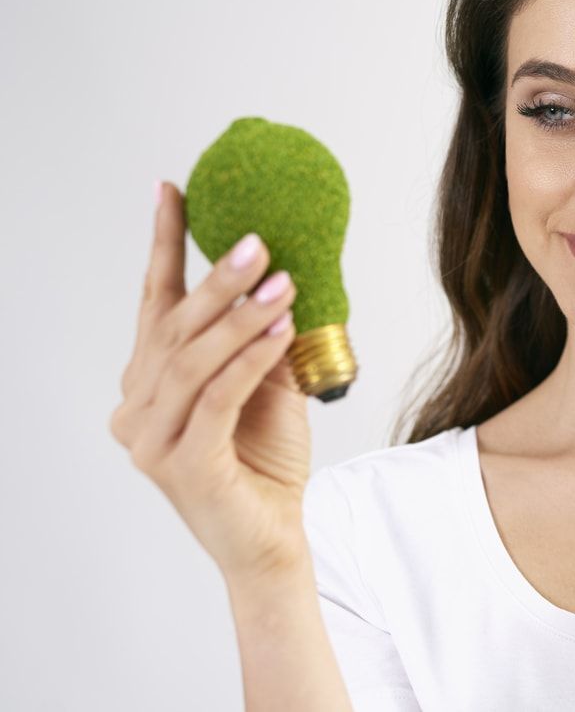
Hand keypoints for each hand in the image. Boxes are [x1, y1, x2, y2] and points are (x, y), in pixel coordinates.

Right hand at [110, 181, 311, 579]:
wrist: (272, 538)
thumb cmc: (266, 460)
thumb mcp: (266, 383)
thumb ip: (259, 338)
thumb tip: (280, 276)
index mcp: (150, 383)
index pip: (154, 303)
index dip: (164, 246)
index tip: (172, 190)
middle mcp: (137, 407)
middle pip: (173, 326)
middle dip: (216, 279)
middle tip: (256, 240)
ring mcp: (151, 440)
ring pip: (192, 359)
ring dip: (240, 316)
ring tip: (282, 282)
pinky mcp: (181, 465)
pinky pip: (216, 397)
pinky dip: (250, 359)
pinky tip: (281, 329)